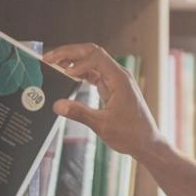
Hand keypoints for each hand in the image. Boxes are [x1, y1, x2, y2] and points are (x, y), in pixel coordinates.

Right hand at [42, 43, 164, 161]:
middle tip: (49, 57)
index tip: (63, 73)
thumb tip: (57, 105)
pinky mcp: (112, 87)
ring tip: (54, 64)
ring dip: (73, 61)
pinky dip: (80, 72)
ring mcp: (116, 80)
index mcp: (120, 79)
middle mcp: (119, 75)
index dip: (77, 61)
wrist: (147, 143)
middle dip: (70, 52)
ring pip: (92, 61)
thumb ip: (79, 113)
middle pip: (92, 53)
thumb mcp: (102, 125)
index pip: (95, 57)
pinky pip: (94, 72)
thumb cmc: (131, 134)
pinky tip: (67, 75)